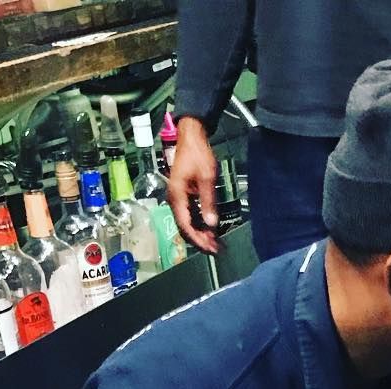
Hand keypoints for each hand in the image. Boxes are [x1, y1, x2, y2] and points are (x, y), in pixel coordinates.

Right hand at [167, 117, 219, 254]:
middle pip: (185, 227)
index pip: (185, 225)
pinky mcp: (183, 196)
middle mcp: (174, 199)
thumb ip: (208, 201)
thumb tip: (212, 224)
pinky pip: (189, 215)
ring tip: (216, 243)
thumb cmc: (198, 154)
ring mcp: (177, 198)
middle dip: (200, 240)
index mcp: (176, 195)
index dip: (198, 239)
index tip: (211, 248)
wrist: (190, 137)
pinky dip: (199, 224)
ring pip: (187, 223)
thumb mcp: (206, 178)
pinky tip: (210, 229)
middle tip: (217, 249)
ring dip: (201, 233)